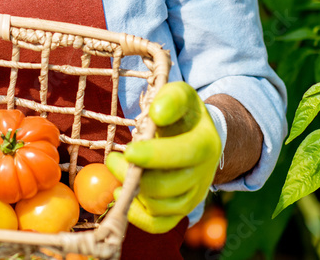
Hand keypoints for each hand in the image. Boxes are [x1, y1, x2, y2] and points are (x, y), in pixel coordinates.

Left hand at [105, 82, 220, 233]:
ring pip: (162, 207)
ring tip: (117, 170)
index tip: (128, 150)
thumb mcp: (181, 95)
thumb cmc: (184, 114)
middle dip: (134, 174)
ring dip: (132, 192)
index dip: (155, 156)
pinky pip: (160, 225)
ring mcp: (194, 195)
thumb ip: (171, 98)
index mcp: (205, 143)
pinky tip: (121, 194)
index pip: (184, 154)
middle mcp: (204, 174)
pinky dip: (137, 216)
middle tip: (113, 158)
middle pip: (168, 186)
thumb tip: (157, 114)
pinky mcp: (181, 209)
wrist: (200, 135)